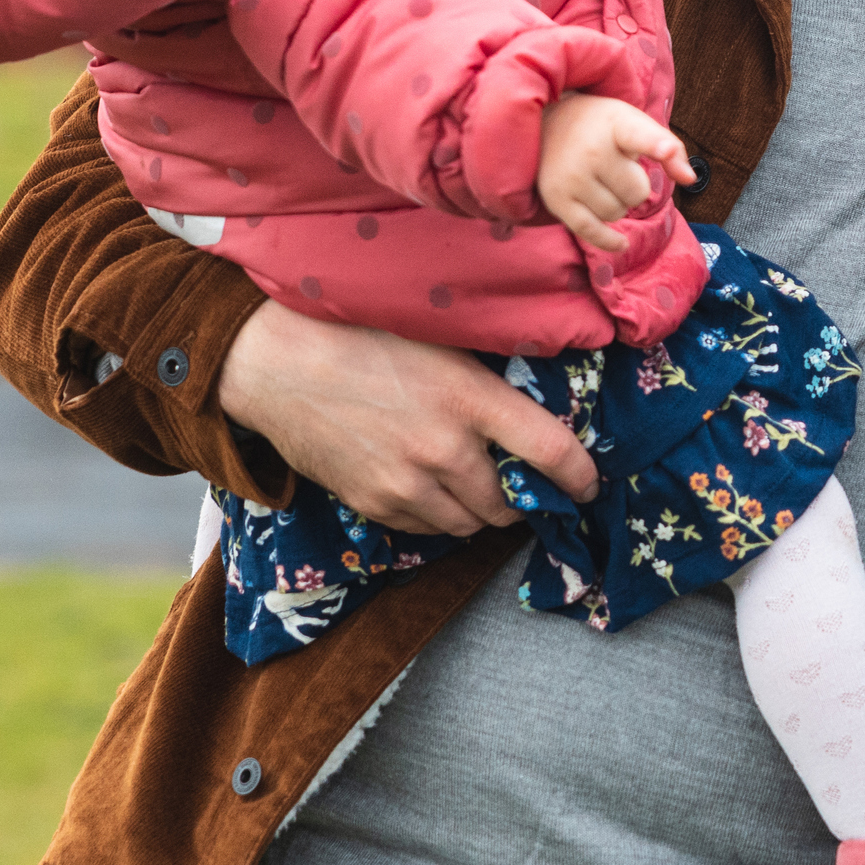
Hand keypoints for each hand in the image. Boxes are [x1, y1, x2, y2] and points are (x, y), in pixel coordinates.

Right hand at [216, 299, 598, 535]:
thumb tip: (536, 397)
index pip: (550, 451)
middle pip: (511, 502)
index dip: (580, 476)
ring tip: (477, 485)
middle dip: (524, 497)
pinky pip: (428, 529)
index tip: (589, 485)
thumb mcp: (439, 341)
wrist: (275, 363)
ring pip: (472, 524)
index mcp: (469, 399)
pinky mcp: (374, 504)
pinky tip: (432, 488)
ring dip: (483, 511)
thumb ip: (487, 376)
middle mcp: (444, 449)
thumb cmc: (361, 336)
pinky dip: (441, 517)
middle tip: (523, 483)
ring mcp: (406, 483)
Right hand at [536, 94, 691, 255]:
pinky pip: (590, 231)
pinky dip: (608, 241)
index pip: (638, 135)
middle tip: (616, 170)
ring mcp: (571, 177)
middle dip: (633, 187)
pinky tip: (621, 243)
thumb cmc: (599, 127)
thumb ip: (668, 148)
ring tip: (601, 184)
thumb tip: (690, 179)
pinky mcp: (557, 200)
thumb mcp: (634, 123)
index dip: (657, 144)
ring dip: (616, 205)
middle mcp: (590, 150)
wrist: (543, 126)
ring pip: (616, 213)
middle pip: (637, 193)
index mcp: (615, 124)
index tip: (667, 150)